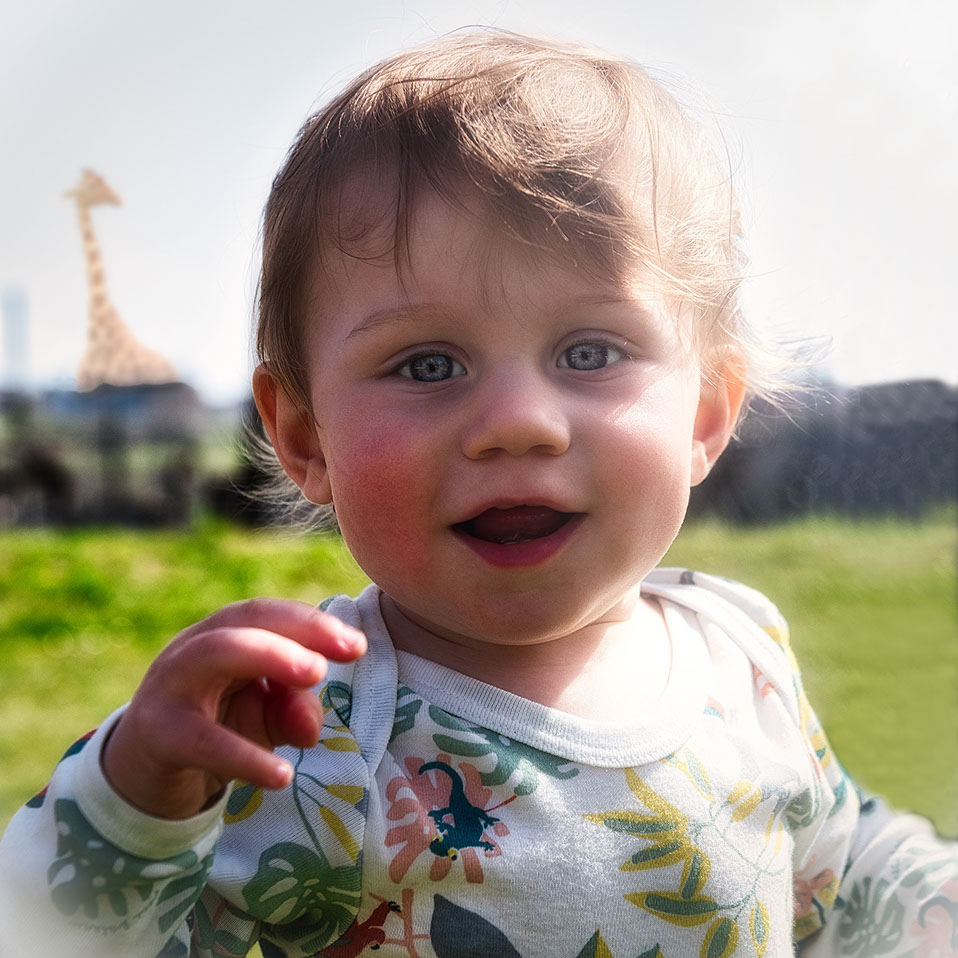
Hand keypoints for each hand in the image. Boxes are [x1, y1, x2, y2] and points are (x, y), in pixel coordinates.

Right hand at [101, 598, 365, 819]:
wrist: (141, 774)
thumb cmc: (216, 729)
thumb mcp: (263, 718)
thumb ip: (292, 710)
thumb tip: (311, 726)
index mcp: (225, 633)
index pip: (270, 614)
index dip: (315, 624)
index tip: (358, 645)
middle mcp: (195, 646)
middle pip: (245, 619)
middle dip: (299, 629)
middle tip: (345, 650)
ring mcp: (169, 684)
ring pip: (214, 653)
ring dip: (270, 657)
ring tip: (316, 677)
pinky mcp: (155, 733)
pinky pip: (200, 739)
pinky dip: (243, 756)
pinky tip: (281, 775)